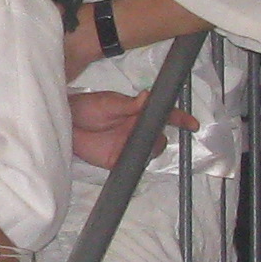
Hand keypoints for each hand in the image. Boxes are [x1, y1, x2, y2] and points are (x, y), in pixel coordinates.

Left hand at [67, 89, 193, 169]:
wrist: (68, 123)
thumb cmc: (89, 107)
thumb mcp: (109, 102)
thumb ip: (129, 103)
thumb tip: (147, 96)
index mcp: (139, 113)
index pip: (165, 115)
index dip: (181, 119)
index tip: (192, 124)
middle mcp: (137, 129)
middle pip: (160, 137)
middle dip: (160, 137)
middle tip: (148, 134)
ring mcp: (128, 145)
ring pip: (150, 152)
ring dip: (150, 150)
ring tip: (136, 145)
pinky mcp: (117, 160)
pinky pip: (133, 165)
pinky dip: (137, 165)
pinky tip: (133, 161)